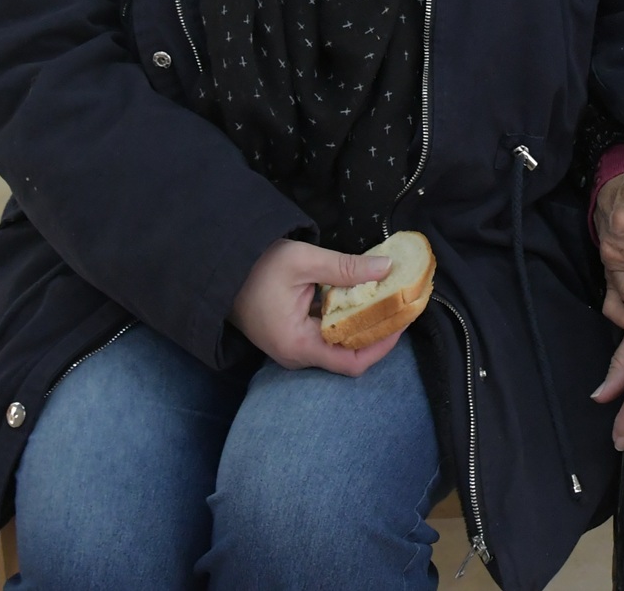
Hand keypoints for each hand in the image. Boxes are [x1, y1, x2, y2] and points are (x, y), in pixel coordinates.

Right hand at [230, 239, 399, 375]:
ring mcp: (295, 346)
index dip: (382, 344)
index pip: (351, 361)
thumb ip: (345, 268)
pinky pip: (328, 333)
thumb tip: (386, 269)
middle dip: (379, 331)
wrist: (220, 268)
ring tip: (390, 299)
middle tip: (403, 305)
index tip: (402, 319)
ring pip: (340, 343)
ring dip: (365, 323)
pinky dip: (348, 318)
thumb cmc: (255, 266)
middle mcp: (297, 354)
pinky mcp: (294, 335)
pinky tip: (365, 297)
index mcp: (298, 345)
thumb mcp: (303, 261)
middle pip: (350, 354)